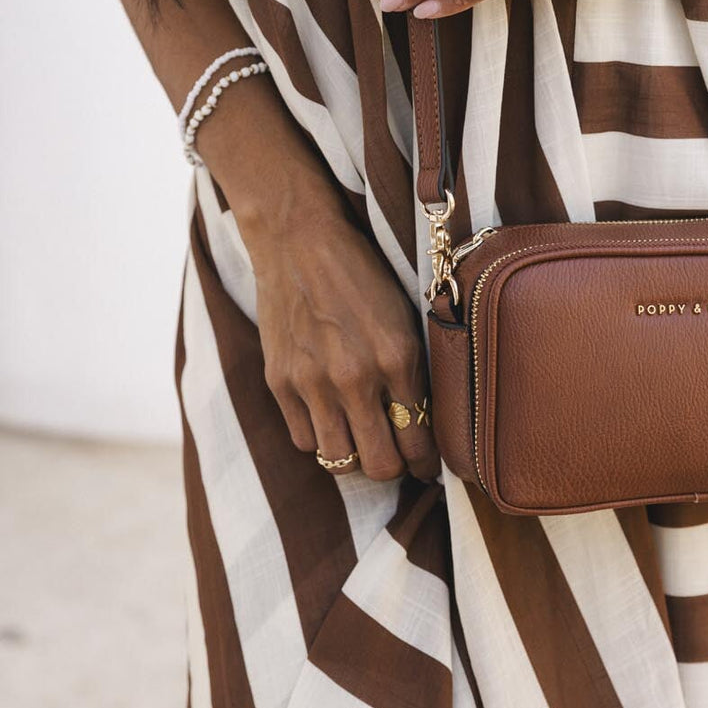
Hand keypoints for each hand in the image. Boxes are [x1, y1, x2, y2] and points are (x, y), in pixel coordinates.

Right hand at [240, 199, 438, 482]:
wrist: (298, 239)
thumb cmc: (360, 272)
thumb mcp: (404, 315)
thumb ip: (414, 369)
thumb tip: (426, 420)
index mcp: (398, 357)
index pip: (420, 440)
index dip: (427, 462)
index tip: (428, 463)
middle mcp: (356, 377)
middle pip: (382, 465)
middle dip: (396, 468)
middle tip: (399, 458)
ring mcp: (313, 383)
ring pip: (340, 459)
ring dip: (356, 457)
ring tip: (364, 441)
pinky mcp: (280, 382)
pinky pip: (305, 440)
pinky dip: (320, 437)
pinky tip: (330, 418)